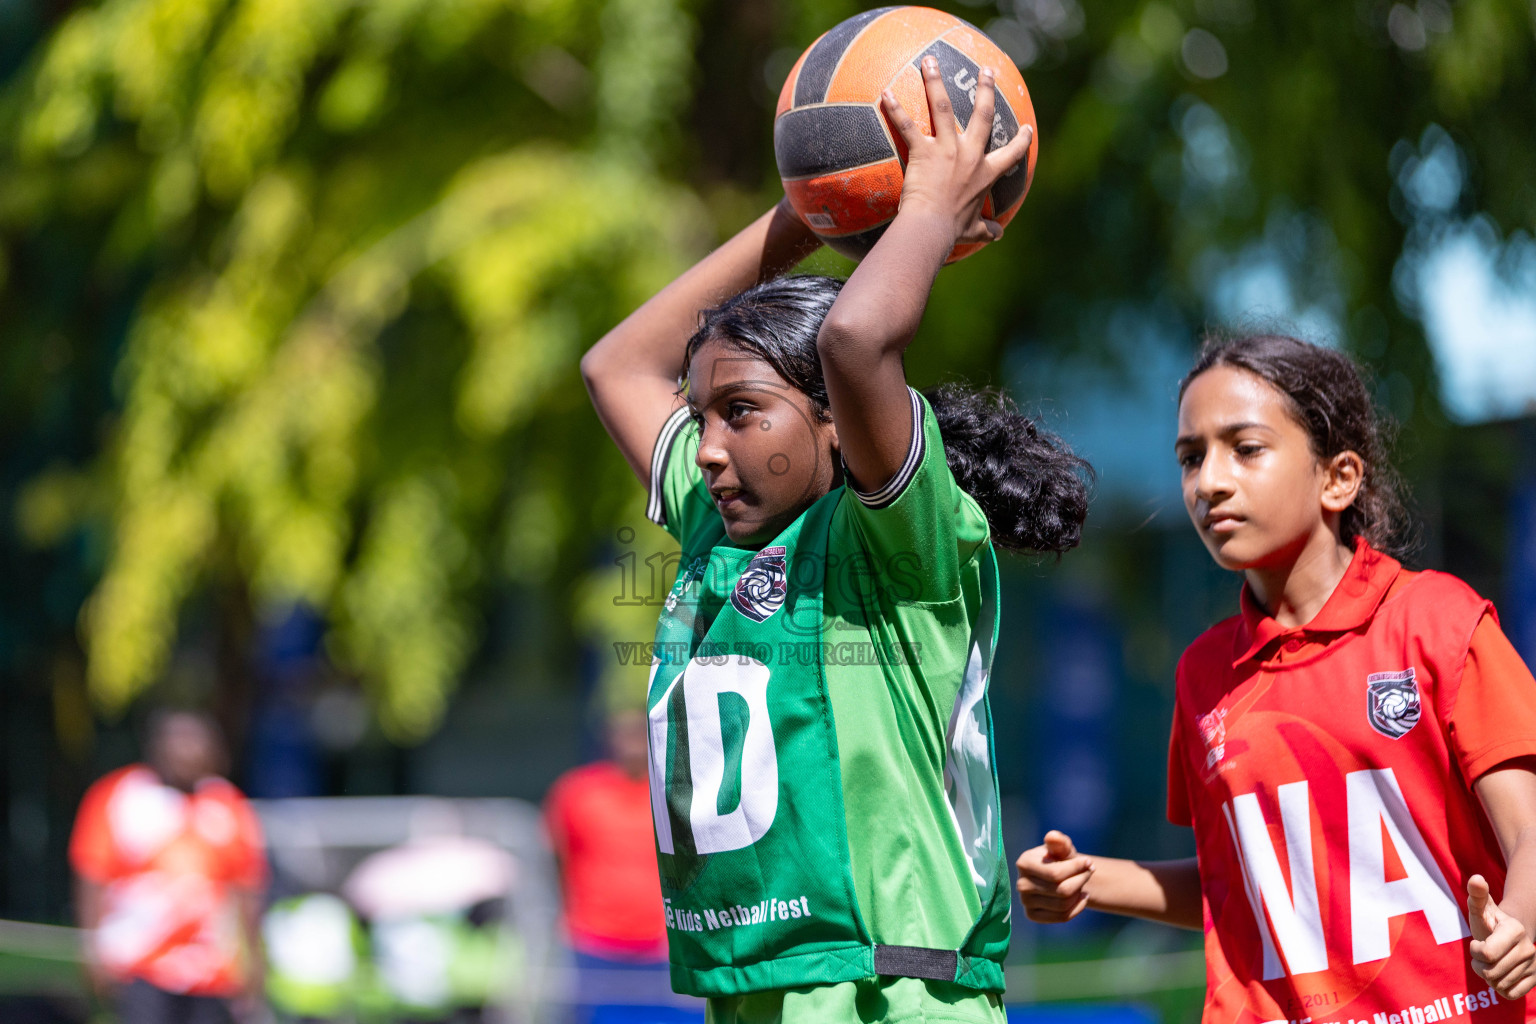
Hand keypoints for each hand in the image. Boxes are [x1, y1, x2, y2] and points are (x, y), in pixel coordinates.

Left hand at [880, 56, 1032, 248]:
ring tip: (930, 62)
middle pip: (983, 115)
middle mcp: (970, 155)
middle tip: (987, 71)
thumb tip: (997, 235)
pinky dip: (895, 109)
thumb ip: (985, 230)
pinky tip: (885, 93)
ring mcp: (947, 149)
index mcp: (985, 173)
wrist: (932, 227)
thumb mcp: (973, 230)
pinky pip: (907, 126)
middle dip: (986, 90)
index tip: (1026, 127)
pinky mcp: (923, 151)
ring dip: (936, 82)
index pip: (1010, 154)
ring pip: (944, 108)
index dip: (1021, 140)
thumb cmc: (951, 230)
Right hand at [1016, 830, 1093, 922]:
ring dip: (1079, 894)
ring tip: (1083, 884)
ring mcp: (1025, 901)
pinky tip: (1081, 897)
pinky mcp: (1032, 915)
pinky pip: (1062, 917)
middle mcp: (1021, 884)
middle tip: (1089, 872)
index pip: (1055, 874)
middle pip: (1062, 891)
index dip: (1077, 869)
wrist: (1060, 876)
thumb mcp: (1062, 848)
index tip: (1089, 862)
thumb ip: (1059, 842)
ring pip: (1063, 905)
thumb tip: (1052, 837)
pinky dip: (1077, 908)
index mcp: (1024, 863)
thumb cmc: (1060, 858)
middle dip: (1081, 881)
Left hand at [1468, 874, 1535, 998]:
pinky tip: (1500, 974)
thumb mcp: (1480, 908)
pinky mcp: (1535, 980)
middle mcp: (1528, 949)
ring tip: (1491, 962)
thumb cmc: (1490, 921)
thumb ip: (1476, 894)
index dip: (1475, 951)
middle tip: (1482, 955)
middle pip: (1490, 972)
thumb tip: (1476, 878)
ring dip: (1488, 977)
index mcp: (1515, 930)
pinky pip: (1510, 994)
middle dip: (1479, 965)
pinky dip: (1500, 988)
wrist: (1510, 935)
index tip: (1477, 942)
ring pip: (1499, 984)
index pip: (1486, 954)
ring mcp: (1534, 965)